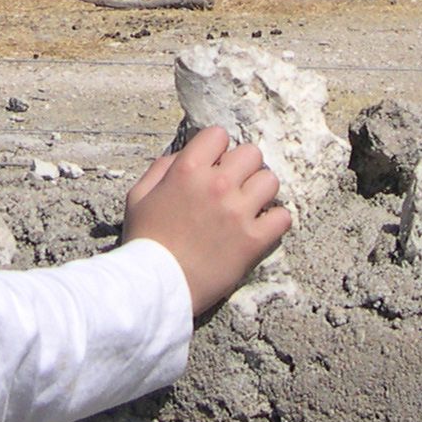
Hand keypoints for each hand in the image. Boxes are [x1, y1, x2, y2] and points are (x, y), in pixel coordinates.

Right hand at [121, 125, 291, 317]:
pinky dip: (275, 221)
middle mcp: (217, 185)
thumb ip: (163, 167)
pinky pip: (283, 217)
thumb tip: (186, 155)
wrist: (157, 286)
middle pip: (252, 153)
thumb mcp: (139, 195)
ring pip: (270, 180)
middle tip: (233, 186)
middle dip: (242, 166)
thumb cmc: (145, 241)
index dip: (216, 149)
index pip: (218, 134)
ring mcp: (238, 212)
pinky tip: (259, 227)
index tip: (213, 165)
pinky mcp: (253, 240)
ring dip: (260, 191)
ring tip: (248, 206)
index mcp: (187, 170)